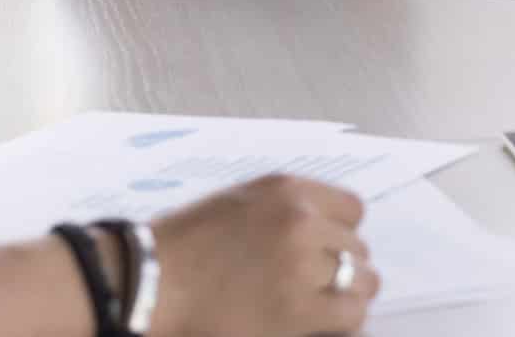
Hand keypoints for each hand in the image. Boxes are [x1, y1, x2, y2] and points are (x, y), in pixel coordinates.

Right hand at [153, 174, 376, 336]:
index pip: (353, 209)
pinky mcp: (298, 307)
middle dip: (342, 268)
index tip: (329, 252)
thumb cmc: (185, 245)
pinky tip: (326, 324)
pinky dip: (345, 320)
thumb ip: (286, 210)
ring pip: (362, 280)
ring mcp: (302, 263)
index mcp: (289, 191)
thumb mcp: (241, 203)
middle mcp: (302, 220)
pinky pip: (351, 312)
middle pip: (357, 248)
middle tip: (320, 287)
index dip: (342, 234)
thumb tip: (326, 235)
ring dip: (348, 295)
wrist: (153, 282)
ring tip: (326, 308)